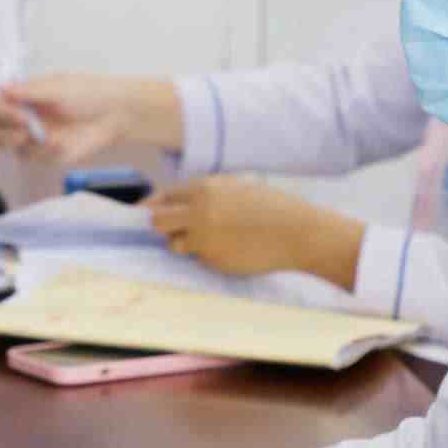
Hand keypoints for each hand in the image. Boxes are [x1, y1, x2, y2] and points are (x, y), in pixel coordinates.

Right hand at [0, 74, 182, 164]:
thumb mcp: (58, 87)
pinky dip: (47, 152)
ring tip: (50, 137)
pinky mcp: (49, 154)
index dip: (2, 113)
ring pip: (14, 149)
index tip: (19, 114)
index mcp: (26, 98)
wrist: (116, 114)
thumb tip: (1, 87)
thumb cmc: (90, 94)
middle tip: (26, 130)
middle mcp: (27, 118)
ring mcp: (36, 138)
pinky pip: (36, 159)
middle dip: (7, 134)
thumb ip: (29, 91)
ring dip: (28, 144)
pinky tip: (62, 143)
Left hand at [148, 177, 366, 288]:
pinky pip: (198, 258)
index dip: (156, 207)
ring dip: (184, 244)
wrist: (297, 232)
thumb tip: (176, 205)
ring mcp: (204, 237)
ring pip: (173, 244)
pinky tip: (229, 249)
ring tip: (210, 241)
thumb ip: (206, 194)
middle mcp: (198, 211)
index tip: (150, 215)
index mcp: (205, 188)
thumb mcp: (235, 188)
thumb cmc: (271, 208)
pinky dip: (206, 256)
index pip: (163, 197)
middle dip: (163, 227)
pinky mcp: (213, 259)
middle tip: (177, 231)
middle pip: (156, 221)